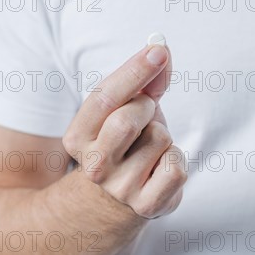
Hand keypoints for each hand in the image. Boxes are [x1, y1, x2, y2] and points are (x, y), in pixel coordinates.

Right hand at [62, 44, 186, 218]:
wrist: (118, 200)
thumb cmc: (126, 144)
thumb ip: (144, 83)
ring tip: (151, 149)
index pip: (104, 98)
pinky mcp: (147, 205)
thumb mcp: (127, 111)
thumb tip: (161, 51)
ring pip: (160, 139)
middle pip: (127, 119)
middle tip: (146, 116)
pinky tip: (161, 167)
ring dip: (164, 136)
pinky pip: (177, 167)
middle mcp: (94, 166)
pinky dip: (177, 159)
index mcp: (78, 137)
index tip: (158, 50)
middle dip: (146, 108)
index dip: (134, 70)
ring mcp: (120, 188)